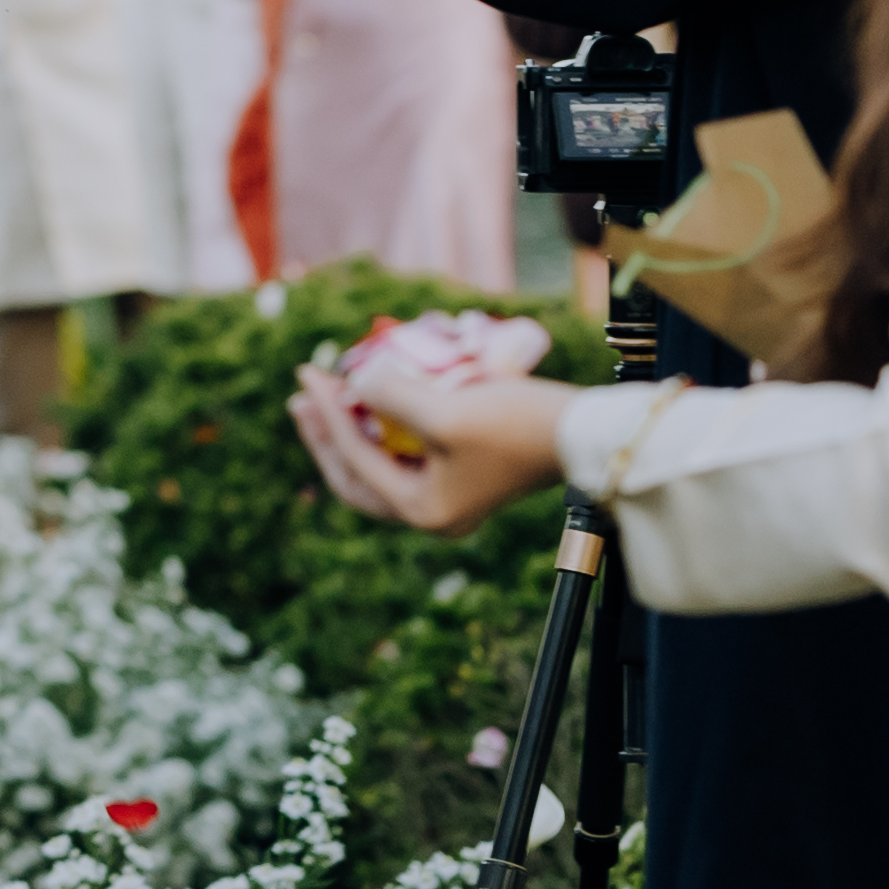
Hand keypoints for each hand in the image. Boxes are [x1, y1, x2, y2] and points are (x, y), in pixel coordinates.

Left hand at [291, 349, 572, 530]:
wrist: (586, 435)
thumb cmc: (517, 426)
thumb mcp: (444, 411)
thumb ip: (390, 396)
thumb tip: (355, 381)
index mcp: (422, 511)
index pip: (355, 458)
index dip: (326, 413)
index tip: (306, 374)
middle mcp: (434, 514)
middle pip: (358, 477)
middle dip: (326, 435)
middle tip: (302, 396)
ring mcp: (452, 496)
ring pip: (382, 466)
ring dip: (355, 431)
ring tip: (328, 394)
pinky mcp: (468, 475)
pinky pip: (410, 456)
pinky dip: (388, 429)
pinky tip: (377, 401)